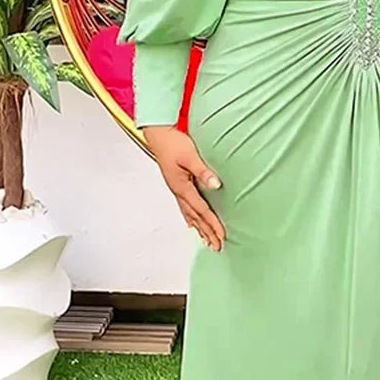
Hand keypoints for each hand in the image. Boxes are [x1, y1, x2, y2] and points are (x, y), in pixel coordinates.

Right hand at [141, 124, 226, 250]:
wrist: (157, 133)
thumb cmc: (172, 142)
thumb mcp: (190, 155)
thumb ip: (203, 171)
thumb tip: (216, 185)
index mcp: (181, 187)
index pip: (202, 210)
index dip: (213, 224)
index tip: (222, 236)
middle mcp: (178, 191)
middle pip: (195, 217)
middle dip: (207, 232)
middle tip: (217, 246)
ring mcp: (176, 188)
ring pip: (190, 214)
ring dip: (200, 228)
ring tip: (207, 241)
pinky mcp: (176, 183)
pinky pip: (185, 206)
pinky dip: (190, 218)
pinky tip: (191, 223)